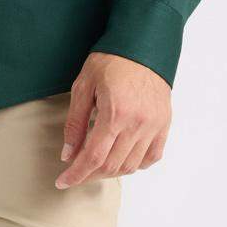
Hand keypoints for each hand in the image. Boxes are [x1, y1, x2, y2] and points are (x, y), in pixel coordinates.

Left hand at [56, 52, 170, 186]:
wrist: (143, 44)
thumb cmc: (111, 61)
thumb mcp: (83, 86)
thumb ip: (75, 123)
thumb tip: (68, 154)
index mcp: (115, 113)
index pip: (93, 157)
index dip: (76, 174)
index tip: (62, 182)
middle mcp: (138, 123)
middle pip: (111, 165)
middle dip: (89, 175)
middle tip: (75, 173)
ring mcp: (154, 125)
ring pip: (131, 165)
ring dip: (111, 172)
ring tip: (96, 166)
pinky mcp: (164, 123)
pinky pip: (153, 156)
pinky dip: (137, 164)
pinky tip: (122, 160)